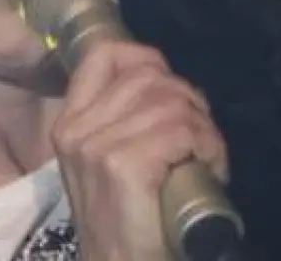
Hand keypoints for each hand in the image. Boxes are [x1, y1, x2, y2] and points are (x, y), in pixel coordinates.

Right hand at [51, 40, 228, 260]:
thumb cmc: (125, 224)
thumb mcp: (110, 165)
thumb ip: (124, 125)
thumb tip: (170, 90)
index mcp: (69, 124)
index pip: (104, 56)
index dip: (148, 58)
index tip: (173, 87)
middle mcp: (77, 129)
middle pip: (149, 75)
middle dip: (188, 99)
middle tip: (202, 136)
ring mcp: (97, 146)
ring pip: (171, 102)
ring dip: (204, 127)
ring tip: (209, 157)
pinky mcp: (123, 165)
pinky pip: (181, 130)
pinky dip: (208, 145)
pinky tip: (211, 166)